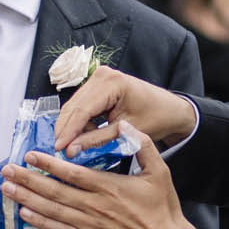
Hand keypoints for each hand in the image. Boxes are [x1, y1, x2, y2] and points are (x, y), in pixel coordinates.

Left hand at [0, 127, 198, 228]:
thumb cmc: (163, 211)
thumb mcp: (159, 171)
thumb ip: (142, 145)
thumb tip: (125, 125)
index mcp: (108, 187)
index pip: (71, 173)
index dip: (48, 164)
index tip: (30, 156)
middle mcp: (94, 206)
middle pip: (53, 191)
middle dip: (27, 180)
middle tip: (6, 171)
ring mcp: (89, 226)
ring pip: (52, 210)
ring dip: (27, 199)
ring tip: (8, 190)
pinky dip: (41, 222)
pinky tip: (26, 214)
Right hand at [52, 67, 197, 155]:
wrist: (170, 110)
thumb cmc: (156, 118)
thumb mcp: (126, 132)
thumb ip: (97, 140)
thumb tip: (71, 150)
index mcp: (112, 83)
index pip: (81, 110)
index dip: (67, 132)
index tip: (57, 150)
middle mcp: (101, 76)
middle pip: (73, 107)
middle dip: (65, 131)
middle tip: (59, 153)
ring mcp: (98, 79)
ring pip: (74, 107)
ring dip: (71, 129)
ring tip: (72, 149)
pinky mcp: (97, 86)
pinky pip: (81, 107)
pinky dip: (79, 124)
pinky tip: (82, 139)